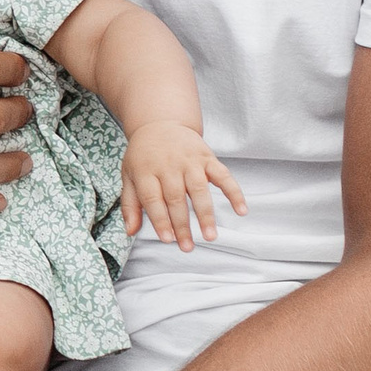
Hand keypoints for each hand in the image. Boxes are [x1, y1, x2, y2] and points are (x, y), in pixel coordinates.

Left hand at [121, 121, 245, 250]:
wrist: (160, 123)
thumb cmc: (143, 155)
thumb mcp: (129, 175)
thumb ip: (130, 204)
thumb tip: (130, 231)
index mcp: (146, 171)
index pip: (152, 199)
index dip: (160, 220)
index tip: (167, 240)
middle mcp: (169, 165)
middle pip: (176, 198)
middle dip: (182, 225)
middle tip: (187, 247)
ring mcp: (190, 161)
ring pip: (199, 190)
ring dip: (206, 214)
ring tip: (210, 236)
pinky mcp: (207, 157)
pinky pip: (223, 175)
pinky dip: (234, 192)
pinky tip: (241, 210)